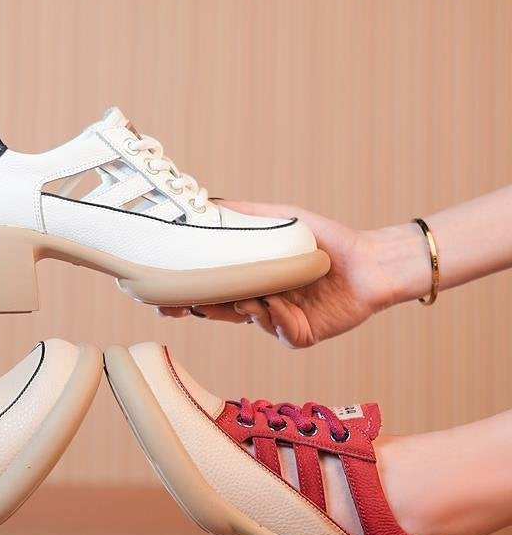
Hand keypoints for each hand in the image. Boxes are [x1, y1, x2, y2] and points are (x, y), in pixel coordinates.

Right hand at [159, 201, 422, 347]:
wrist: (370, 261)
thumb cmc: (326, 240)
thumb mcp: (283, 220)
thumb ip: (246, 214)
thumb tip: (208, 199)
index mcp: (251, 282)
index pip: (210, 291)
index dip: (186, 296)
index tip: (163, 297)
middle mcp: (260, 304)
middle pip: (220, 311)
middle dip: (201, 308)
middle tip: (184, 302)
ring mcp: (279, 322)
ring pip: (250, 320)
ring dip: (245, 307)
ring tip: (246, 294)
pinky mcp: (301, 335)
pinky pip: (281, 332)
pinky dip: (279, 317)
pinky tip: (281, 302)